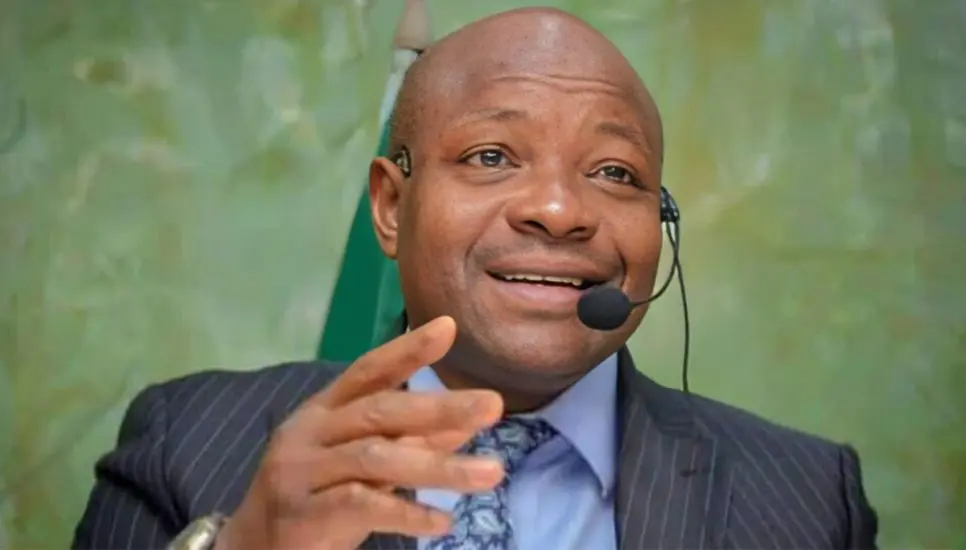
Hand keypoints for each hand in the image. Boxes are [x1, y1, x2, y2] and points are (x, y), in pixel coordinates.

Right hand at [213, 316, 503, 549]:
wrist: (253, 547)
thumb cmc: (315, 496)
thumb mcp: (363, 465)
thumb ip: (409, 442)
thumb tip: (465, 424)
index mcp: (324, 410)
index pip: (368, 371)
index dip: (406, 349)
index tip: (449, 327)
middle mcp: (311, 432)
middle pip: (380, 411)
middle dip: (440, 408)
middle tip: (493, 406)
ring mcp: (302, 471)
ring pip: (376, 459)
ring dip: (439, 467)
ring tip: (491, 473)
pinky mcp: (303, 514)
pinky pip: (361, 506)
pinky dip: (407, 513)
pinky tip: (443, 521)